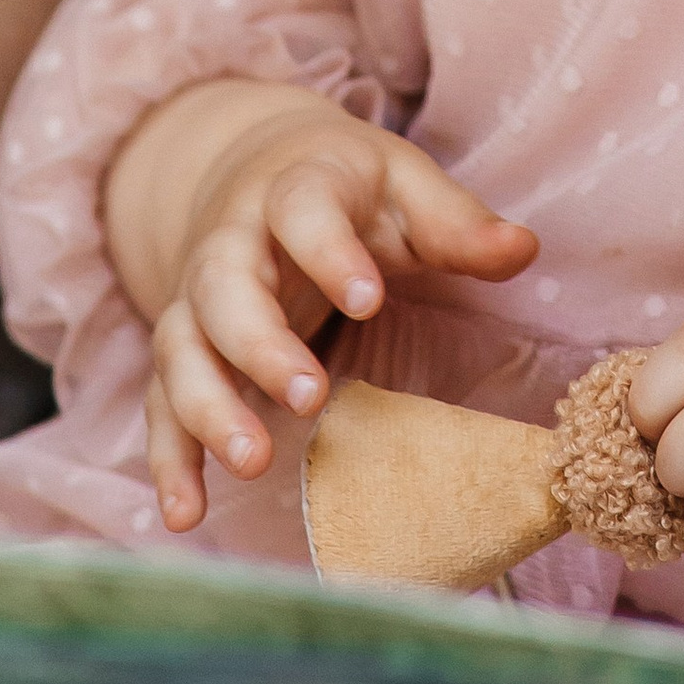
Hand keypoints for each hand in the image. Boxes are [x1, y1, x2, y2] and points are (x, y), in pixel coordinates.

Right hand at [129, 90, 535, 531]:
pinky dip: (167, 458)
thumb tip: (522, 250)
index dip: (330, 253)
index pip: (302, 210)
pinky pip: (161, 403)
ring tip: (252, 461)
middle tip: (310, 396)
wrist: (255, 169)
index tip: (369, 299)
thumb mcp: (404, 185)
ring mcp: (198, 300)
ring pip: (182, 348)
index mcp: (294, 188)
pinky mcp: (186, 350)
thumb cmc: (349, 189)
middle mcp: (232, 243)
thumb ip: (456, 221)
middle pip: (224, 287)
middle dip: (259, 344)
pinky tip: (184, 514)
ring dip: (207, 406)